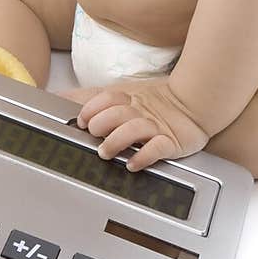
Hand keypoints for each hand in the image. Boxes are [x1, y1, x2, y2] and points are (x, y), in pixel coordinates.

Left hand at [73, 76, 210, 171]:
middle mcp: (140, 112)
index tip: (82, 120)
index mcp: (129, 98)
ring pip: (133, 131)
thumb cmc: (157, 100)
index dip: (91, 108)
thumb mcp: (124, 93)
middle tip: (94, 134)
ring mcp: (156, 127)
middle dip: (101, 124)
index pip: (106, 98)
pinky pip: (156, 149)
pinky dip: (143, 157)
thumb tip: (61, 95)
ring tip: (106, 152)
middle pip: (116, 113)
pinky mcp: (171, 142)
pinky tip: (133, 165)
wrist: (196, 102)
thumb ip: (93, 97)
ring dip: (116, 142)